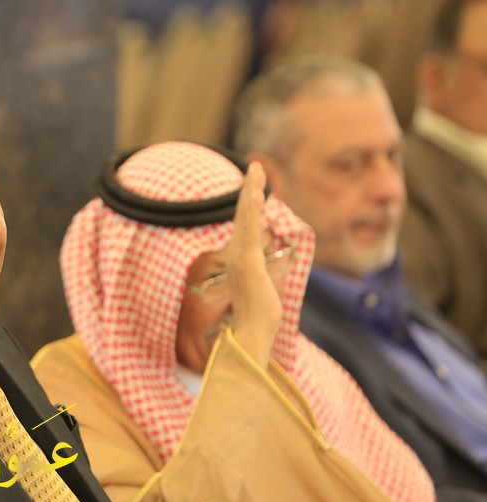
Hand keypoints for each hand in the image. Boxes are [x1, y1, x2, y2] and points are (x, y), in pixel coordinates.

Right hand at [226, 163, 281, 369]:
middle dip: (249, 190)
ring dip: (250, 191)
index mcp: (240, 261)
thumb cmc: (257, 321)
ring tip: (256, 170)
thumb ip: (261, 283)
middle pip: (242, 215)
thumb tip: (264, 283)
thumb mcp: (262, 294)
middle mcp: (236, 255)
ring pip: (244, 216)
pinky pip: (248, 227)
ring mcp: (240, 256)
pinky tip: (256, 191)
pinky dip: (250, 207)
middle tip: (254, 167)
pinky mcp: (246, 259)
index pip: (245, 227)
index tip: (254, 189)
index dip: (248, 206)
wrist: (251, 334)